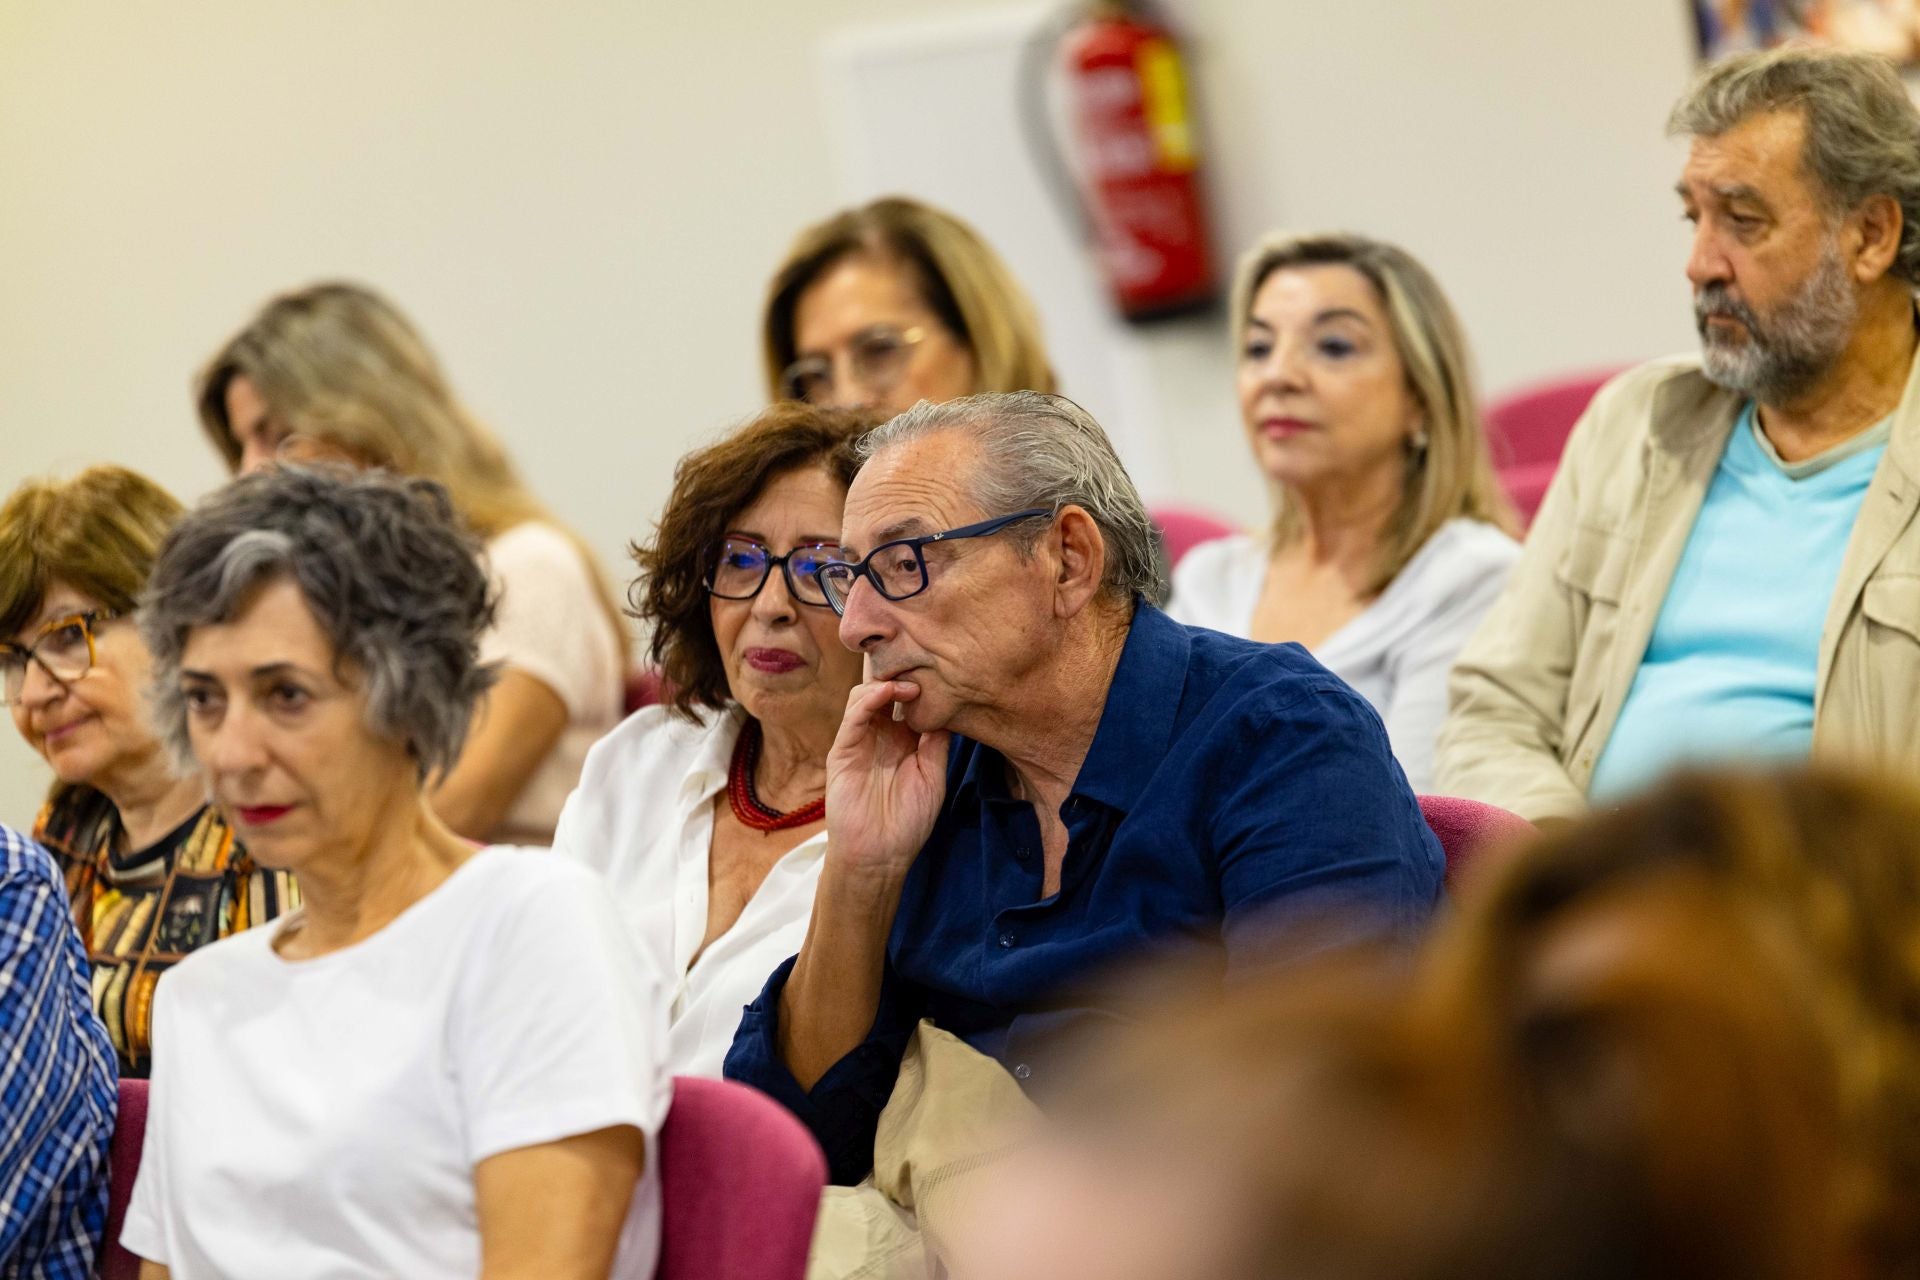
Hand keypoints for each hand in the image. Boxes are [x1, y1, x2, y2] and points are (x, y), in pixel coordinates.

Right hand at [825, 679, 949, 884]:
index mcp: (904, 740)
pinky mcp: (843, 751)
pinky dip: (868, 699)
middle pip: (885, 690)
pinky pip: (853, 718)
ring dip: (887, 683)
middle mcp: (882, 735)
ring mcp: (861, 740)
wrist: (880, 855)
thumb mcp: (933, 776)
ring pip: (866, 695)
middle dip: (901, 672)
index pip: (909, 700)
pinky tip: (886, 691)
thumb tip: (949, 706)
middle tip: (921, 663)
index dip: (922, 682)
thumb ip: (937, 742)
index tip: (941, 668)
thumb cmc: (908, 822)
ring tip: (910, 684)